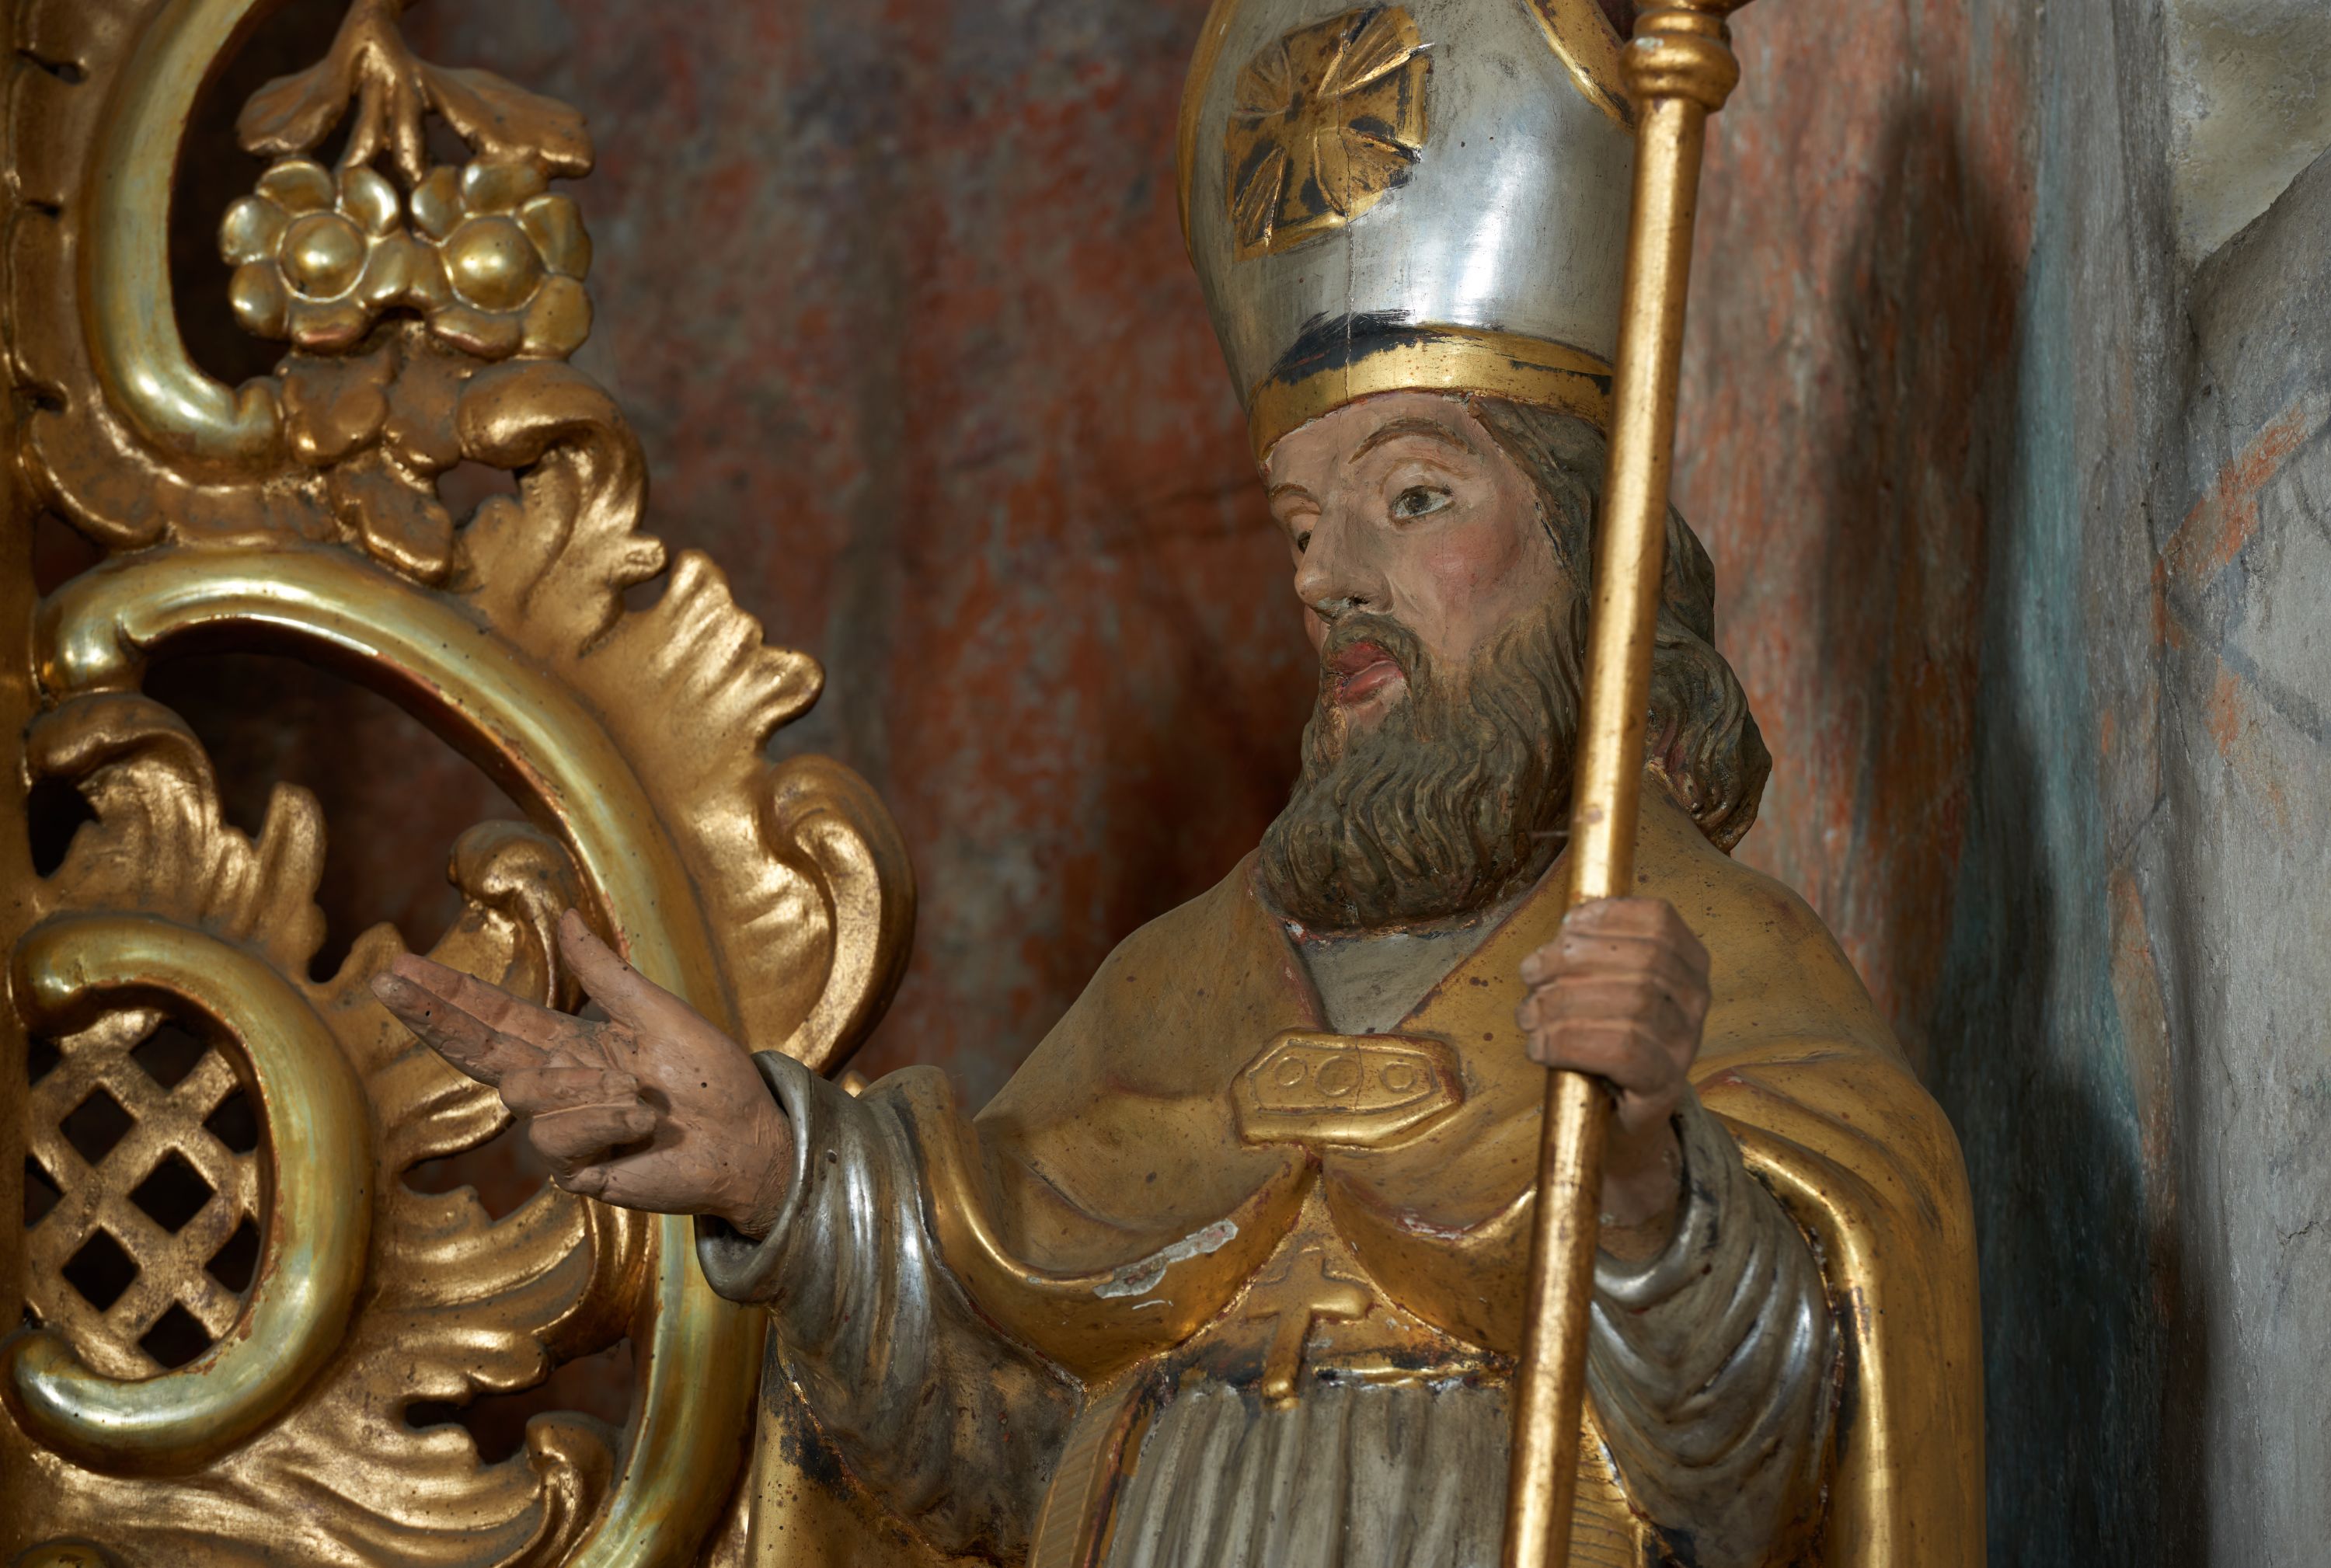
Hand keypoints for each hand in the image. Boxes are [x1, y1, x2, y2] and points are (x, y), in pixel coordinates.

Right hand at [371, 910, 793, 1234]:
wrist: (745, 1137)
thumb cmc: (709, 1077)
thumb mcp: (658, 1014)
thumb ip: (606, 975)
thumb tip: (567, 918)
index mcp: (568, 1043)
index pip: (493, 1016)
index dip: (446, 995)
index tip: (398, 969)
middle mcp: (552, 1085)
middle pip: (475, 1049)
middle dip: (433, 1013)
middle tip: (390, 978)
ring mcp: (558, 1131)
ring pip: (526, 1094)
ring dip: (588, 1087)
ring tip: (641, 1095)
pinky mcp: (573, 1171)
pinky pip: (559, 1137)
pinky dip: (608, 1121)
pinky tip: (641, 1125)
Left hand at [1516, 896, 1710, 1242]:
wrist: (1615, 1117)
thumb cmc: (1599, 1036)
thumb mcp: (1599, 981)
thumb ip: (1589, 948)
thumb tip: (1566, 927)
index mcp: (1688, 962)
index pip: (1659, 920)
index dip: (1606, 917)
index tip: (1564, 929)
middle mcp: (1696, 1000)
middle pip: (1641, 961)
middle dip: (1572, 962)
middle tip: (1532, 977)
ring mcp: (1686, 1044)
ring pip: (1631, 1004)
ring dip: (1562, 1004)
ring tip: (1530, 1016)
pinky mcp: (1665, 1084)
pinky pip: (1622, 1050)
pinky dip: (1569, 1042)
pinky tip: (1540, 1047)